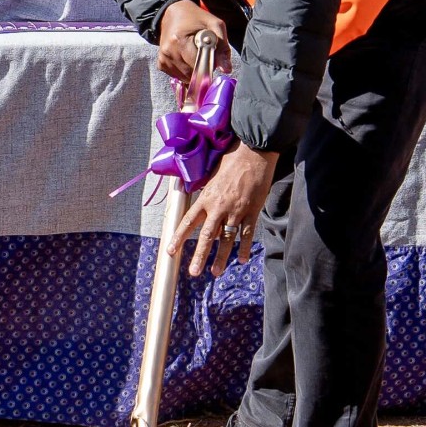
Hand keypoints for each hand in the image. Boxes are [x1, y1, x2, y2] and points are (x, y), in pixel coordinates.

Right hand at [155, 0, 226, 81]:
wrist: (172, 12)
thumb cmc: (195, 18)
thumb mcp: (214, 25)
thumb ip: (223, 47)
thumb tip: (226, 70)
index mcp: (180, 41)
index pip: (198, 66)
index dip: (210, 65)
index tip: (213, 58)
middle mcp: (168, 52)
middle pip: (192, 74)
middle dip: (202, 68)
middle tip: (204, 53)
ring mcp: (163, 59)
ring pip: (185, 77)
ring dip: (194, 70)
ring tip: (194, 54)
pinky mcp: (161, 63)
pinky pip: (177, 76)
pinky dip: (185, 71)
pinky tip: (186, 57)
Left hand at [175, 143, 276, 277]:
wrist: (254, 153)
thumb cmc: (232, 160)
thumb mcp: (212, 174)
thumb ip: (205, 191)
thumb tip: (198, 201)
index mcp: (206, 198)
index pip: (188, 222)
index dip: (179, 238)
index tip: (171, 251)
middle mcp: (219, 207)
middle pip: (207, 236)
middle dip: (199, 256)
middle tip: (193, 272)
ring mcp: (236, 211)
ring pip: (227, 239)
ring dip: (221, 257)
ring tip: (215, 272)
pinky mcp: (252, 211)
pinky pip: (247, 234)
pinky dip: (244, 248)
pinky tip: (241, 259)